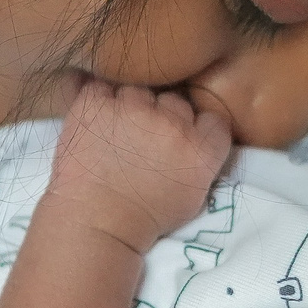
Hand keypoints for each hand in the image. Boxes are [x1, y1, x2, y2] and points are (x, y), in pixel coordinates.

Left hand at [44, 82, 234, 253]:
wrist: (94, 224)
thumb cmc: (143, 219)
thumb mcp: (193, 196)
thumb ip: (202, 160)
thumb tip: (198, 134)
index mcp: (201, 149)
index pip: (213, 118)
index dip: (197, 126)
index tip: (182, 137)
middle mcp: (171, 122)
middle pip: (175, 99)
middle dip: (162, 114)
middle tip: (144, 137)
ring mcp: (133, 109)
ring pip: (139, 88)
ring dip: (130, 103)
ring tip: (115, 128)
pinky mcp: (96, 103)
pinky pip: (99, 83)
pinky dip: (96, 95)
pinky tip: (94, 112)